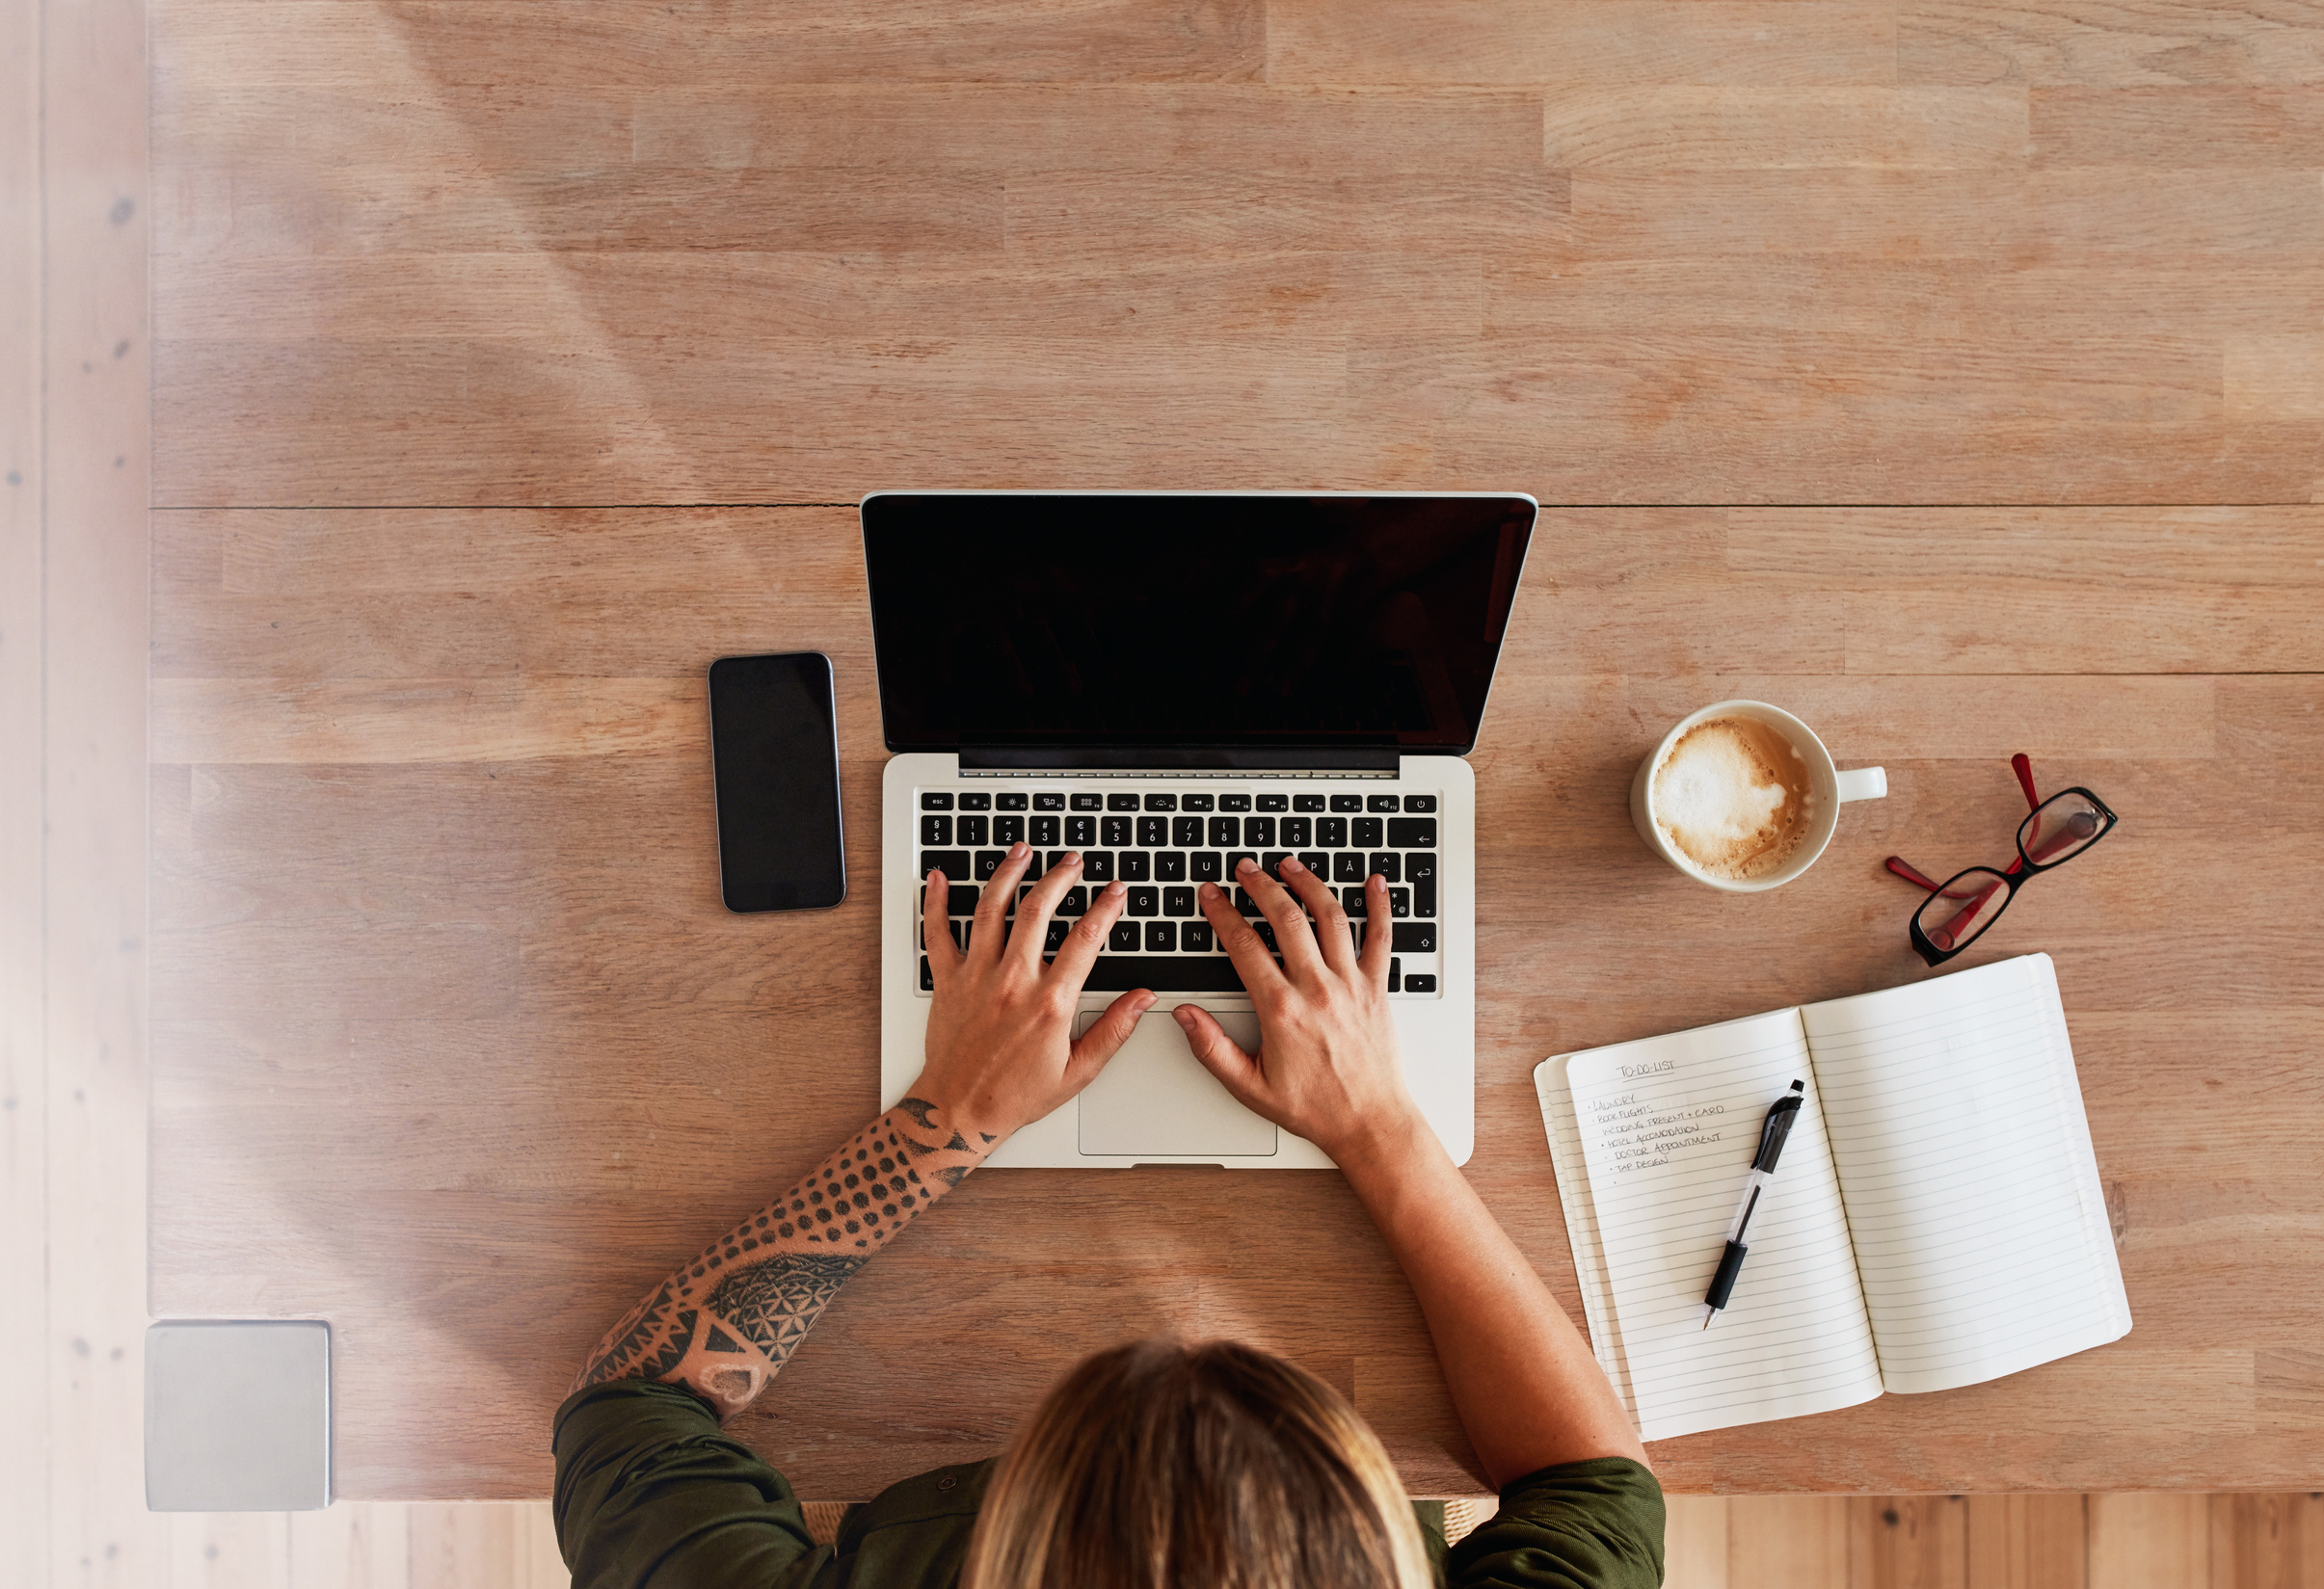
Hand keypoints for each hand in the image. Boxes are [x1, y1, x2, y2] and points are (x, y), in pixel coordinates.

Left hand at [914, 843, 1152, 1144]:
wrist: (959, 1111)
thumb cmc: (1016, 1095)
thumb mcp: (1078, 1071)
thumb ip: (1114, 1030)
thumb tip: (1144, 999)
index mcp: (1050, 1003)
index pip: (1085, 940)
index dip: (1105, 909)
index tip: (1116, 891)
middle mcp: (1012, 982)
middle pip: (1037, 911)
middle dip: (1059, 878)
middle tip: (1072, 861)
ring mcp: (976, 977)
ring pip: (990, 910)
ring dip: (1007, 874)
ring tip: (1022, 851)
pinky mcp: (947, 981)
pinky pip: (936, 933)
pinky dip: (935, 902)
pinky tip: (939, 877)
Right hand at [1174, 857, 1424, 1163]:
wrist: (1369, 1122)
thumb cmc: (1314, 1108)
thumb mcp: (1249, 1086)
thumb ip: (1212, 1048)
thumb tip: (1185, 1016)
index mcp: (1281, 1010)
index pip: (1244, 946)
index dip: (1223, 914)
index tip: (1211, 896)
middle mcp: (1317, 989)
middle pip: (1286, 920)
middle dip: (1261, 886)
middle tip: (1245, 869)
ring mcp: (1351, 985)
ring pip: (1330, 918)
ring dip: (1308, 885)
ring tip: (1290, 865)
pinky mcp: (1377, 989)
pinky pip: (1381, 938)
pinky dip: (1380, 906)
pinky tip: (1375, 882)